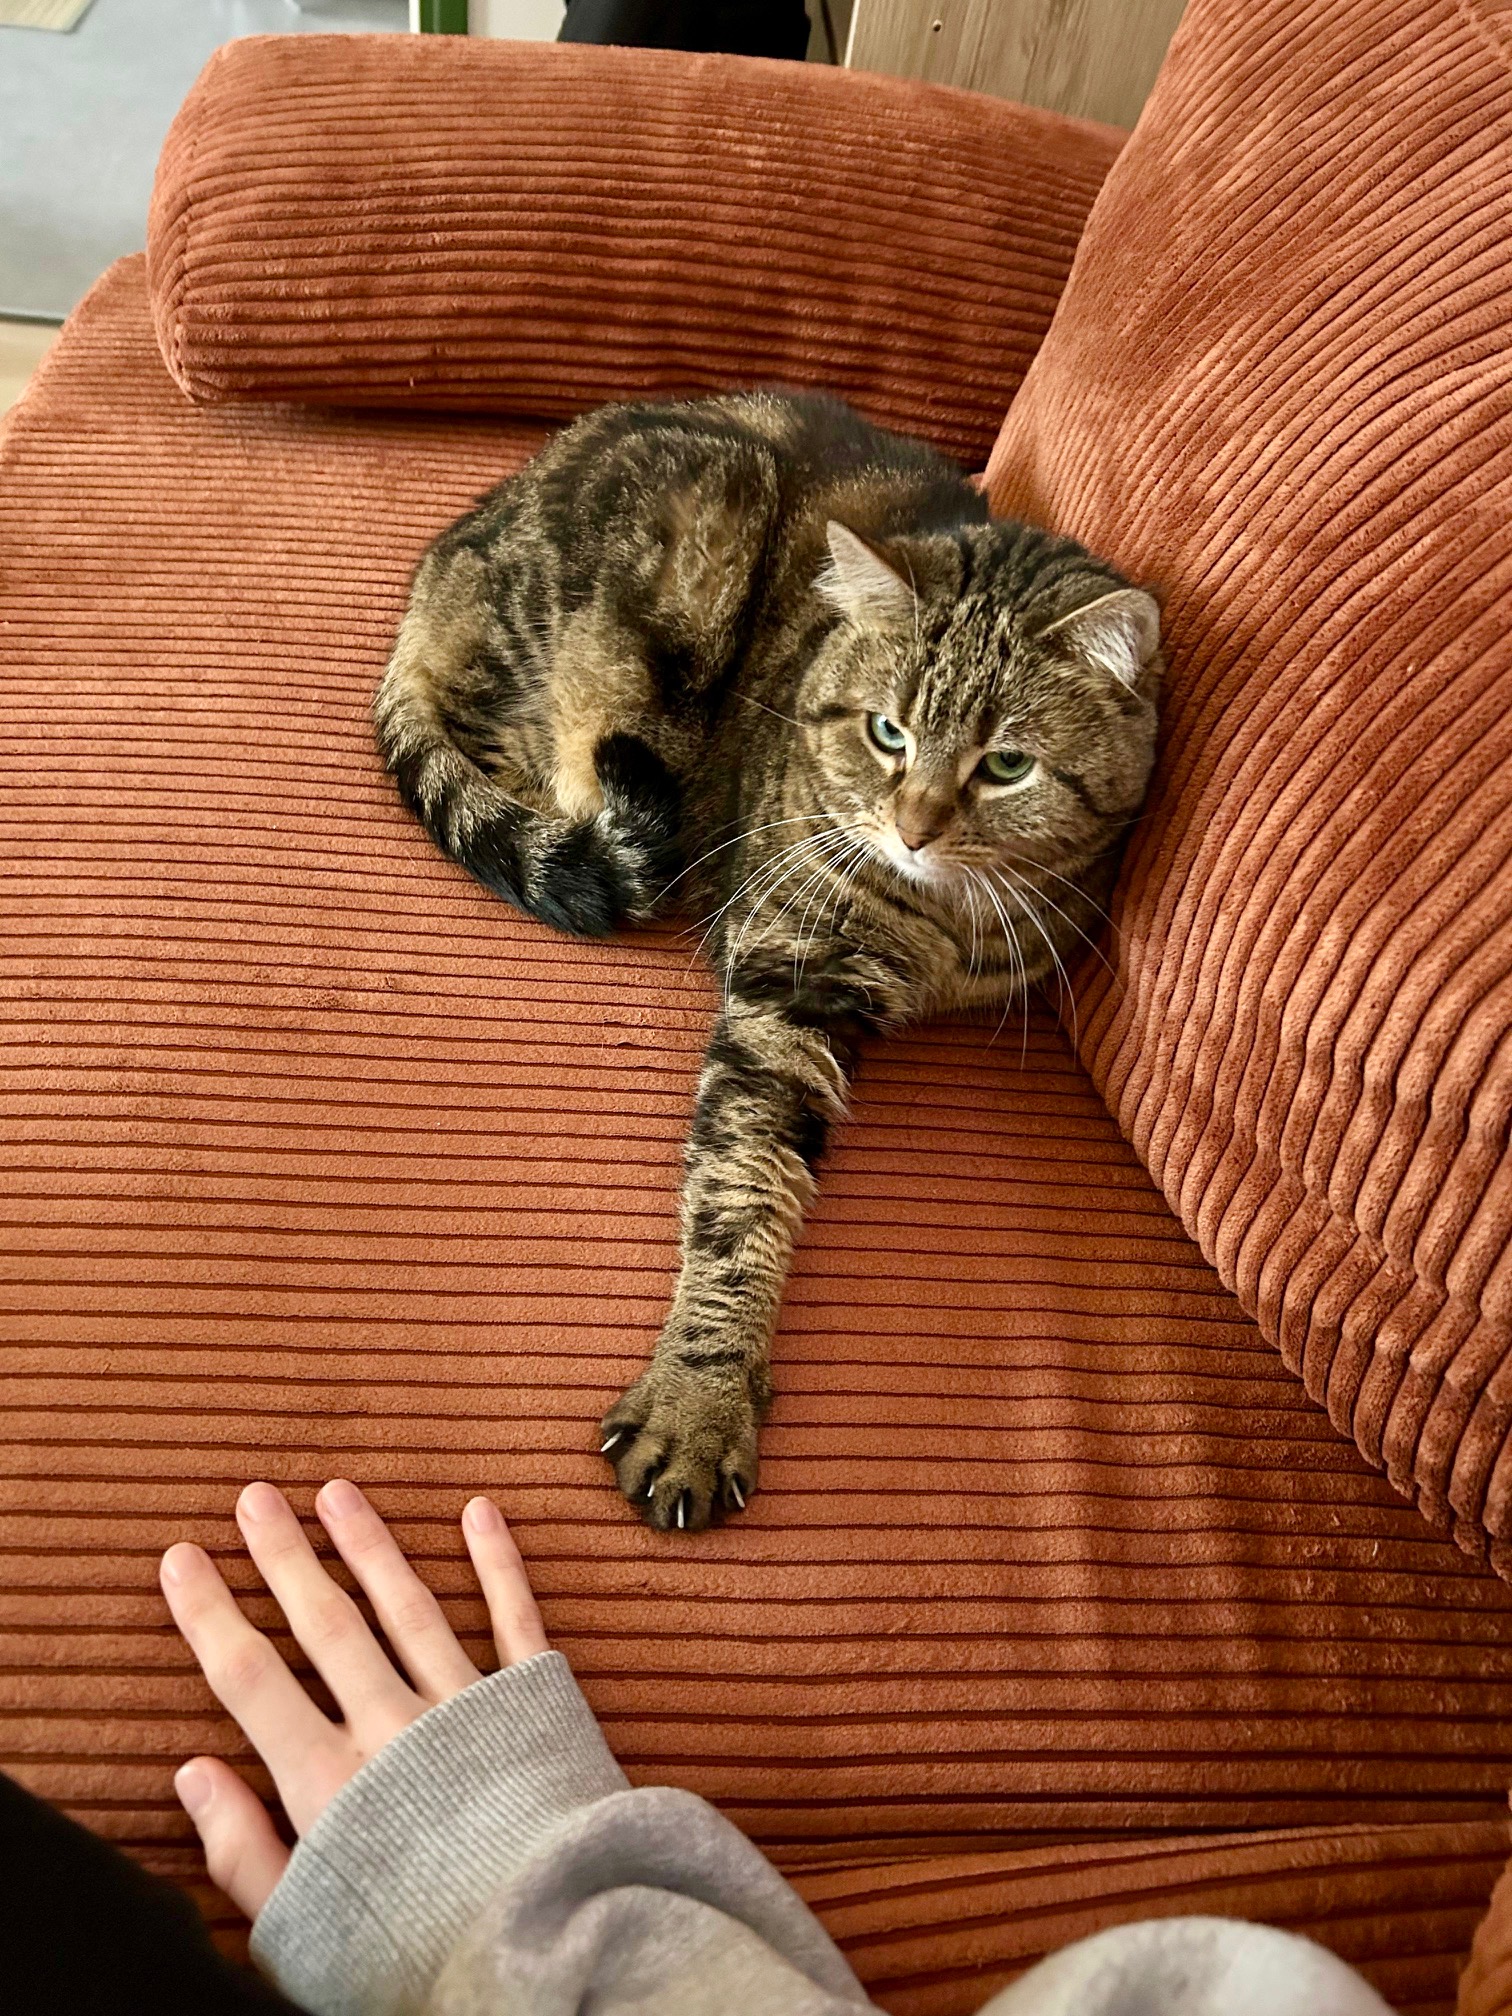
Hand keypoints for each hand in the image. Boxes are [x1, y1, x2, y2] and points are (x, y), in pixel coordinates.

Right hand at [160, 1479, 547, 1919]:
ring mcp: (464, 1709)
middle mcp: (391, 1729)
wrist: (538, 1951)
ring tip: (337, 1492)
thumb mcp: (301, 1925)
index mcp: (326, 1782)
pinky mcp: (533, 1707)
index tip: (182, 1558)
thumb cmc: (412, 1954)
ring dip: (369, 1544)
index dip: (209, 1615)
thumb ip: (243, 1848)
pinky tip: (479, 1512)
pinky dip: (496, 1563)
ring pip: (407, 1607)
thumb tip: (192, 1772)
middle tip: (255, 1497)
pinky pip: (515, 1620)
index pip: (249, 1677)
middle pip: (325, 1625)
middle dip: (284, 1557)